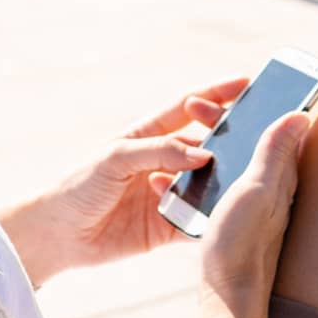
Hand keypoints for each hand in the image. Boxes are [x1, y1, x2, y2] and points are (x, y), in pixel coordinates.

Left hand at [0, 76, 249, 285]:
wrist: (56, 235)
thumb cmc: (78, 185)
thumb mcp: (115, 158)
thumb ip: (158, 152)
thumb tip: (202, 154)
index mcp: (148, 136)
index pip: (188, 107)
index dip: (216, 93)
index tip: (246, 83)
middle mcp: (162, 162)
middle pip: (206, 145)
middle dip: (232, 137)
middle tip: (261, 132)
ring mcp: (167, 193)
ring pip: (207, 183)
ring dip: (227, 180)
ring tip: (252, 175)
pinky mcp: (167, 226)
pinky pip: (197, 221)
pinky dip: (213, 219)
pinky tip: (232, 217)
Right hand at [195, 110, 310, 317]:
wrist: (228, 300)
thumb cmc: (243, 244)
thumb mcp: (257, 189)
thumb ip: (274, 152)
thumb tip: (302, 113)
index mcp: (281, 177)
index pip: (276, 126)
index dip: (255, 102)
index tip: (230, 88)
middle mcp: (273, 190)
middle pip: (251, 141)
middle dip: (223, 119)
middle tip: (193, 107)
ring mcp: (253, 208)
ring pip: (233, 163)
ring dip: (208, 144)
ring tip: (181, 140)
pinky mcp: (235, 224)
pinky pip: (217, 186)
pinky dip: (199, 173)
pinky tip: (180, 179)